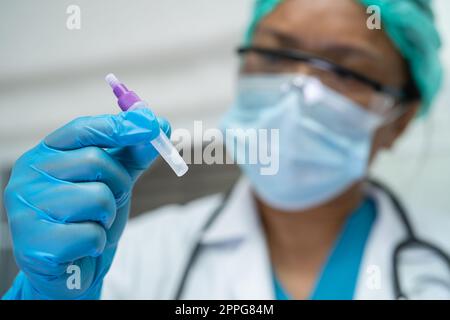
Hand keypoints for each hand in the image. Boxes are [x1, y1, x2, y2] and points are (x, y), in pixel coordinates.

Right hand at [3, 108, 169, 298]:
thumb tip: (161, 125)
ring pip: (97, 198)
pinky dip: (98, 242)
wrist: (71, 267)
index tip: (152, 126)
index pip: (82, 129)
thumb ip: (133, 153)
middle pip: (94, 161)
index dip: (119, 126)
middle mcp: (28, 175)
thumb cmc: (89, 217)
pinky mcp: (34, 243)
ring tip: (92, 224)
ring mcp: (26, 208)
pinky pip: (91, 234)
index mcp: (45, 155)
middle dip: (117, 184)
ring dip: (107, 216)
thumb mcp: (113, 180)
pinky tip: (83, 247)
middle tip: (108, 203)